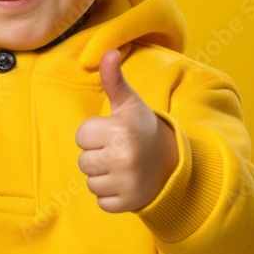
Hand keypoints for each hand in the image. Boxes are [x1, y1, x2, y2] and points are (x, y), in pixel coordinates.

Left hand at [75, 49, 178, 212]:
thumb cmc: (141, 128)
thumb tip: (107, 51)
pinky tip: (126, 183)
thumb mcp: (129, 103)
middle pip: (83, 161)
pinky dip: (111, 195)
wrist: (172, 161)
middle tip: (119, 151)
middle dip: (97, 156)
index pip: (82, 136)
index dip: (95, 134)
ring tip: (123, 166)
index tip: (113, 133)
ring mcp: (127, 182)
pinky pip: (101, 201)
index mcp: (121, 130)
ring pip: (91, 182)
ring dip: (103, 176)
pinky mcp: (129, 203)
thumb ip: (113, 79)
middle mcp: (124, 156)